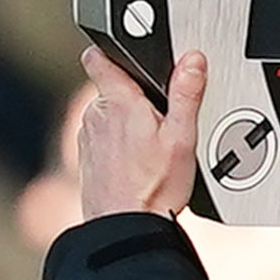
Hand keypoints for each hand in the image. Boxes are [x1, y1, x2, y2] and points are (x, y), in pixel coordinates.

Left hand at [65, 44, 204, 221]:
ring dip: (124, 125)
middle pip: (111, 91)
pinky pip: (102, 142)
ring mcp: (88, 139)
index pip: (98, 59)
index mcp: (119, 102)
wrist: (126, 229)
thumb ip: (187, 94)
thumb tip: (193, 60)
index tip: (119, 51)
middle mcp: (96, 116)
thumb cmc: (153, 189)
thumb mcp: (182, 138)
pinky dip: (116, 147)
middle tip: (158, 121)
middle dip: (132, 98)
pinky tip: (137, 165)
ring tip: (150, 149)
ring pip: (107, 117)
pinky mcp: (86, 160)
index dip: (107, 50)